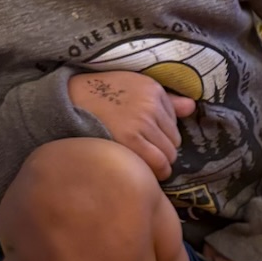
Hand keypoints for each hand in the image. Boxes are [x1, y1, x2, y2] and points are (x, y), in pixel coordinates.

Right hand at [69, 71, 195, 179]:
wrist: (68, 102)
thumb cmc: (100, 97)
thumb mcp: (133, 88)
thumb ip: (166, 100)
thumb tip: (192, 106)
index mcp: (153, 89)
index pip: (174, 122)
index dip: (161, 134)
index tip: (145, 138)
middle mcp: (151, 103)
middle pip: (174, 141)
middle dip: (162, 150)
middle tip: (143, 154)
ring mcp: (142, 121)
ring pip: (168, 154)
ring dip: (159, 163)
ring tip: (142, 163)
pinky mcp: (131, 139)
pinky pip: (158, 163)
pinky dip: (156, 172)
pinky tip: (145, 172)